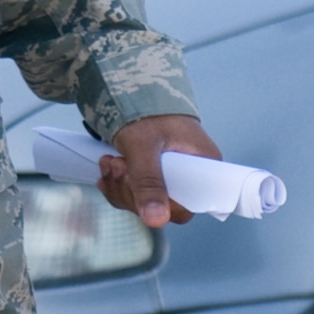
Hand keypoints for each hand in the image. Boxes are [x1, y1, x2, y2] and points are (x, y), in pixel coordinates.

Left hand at [99, 114, 223, 228]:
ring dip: (121, 187)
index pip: (187, 206)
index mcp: (204, 166)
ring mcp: (173, 178)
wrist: (134, 92)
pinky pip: (136, 195)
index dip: (159, 204)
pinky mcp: (156, 177)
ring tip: (109, 162)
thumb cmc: (146, 111)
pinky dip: (119, 186)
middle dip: (131, 191)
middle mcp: (193, 176)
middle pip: (163, 207)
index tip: (135, 182)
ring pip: (146, 203)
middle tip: (115, 166)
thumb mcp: (143, 145)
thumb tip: (156, 220)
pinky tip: (109, 170)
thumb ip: (149, 181)